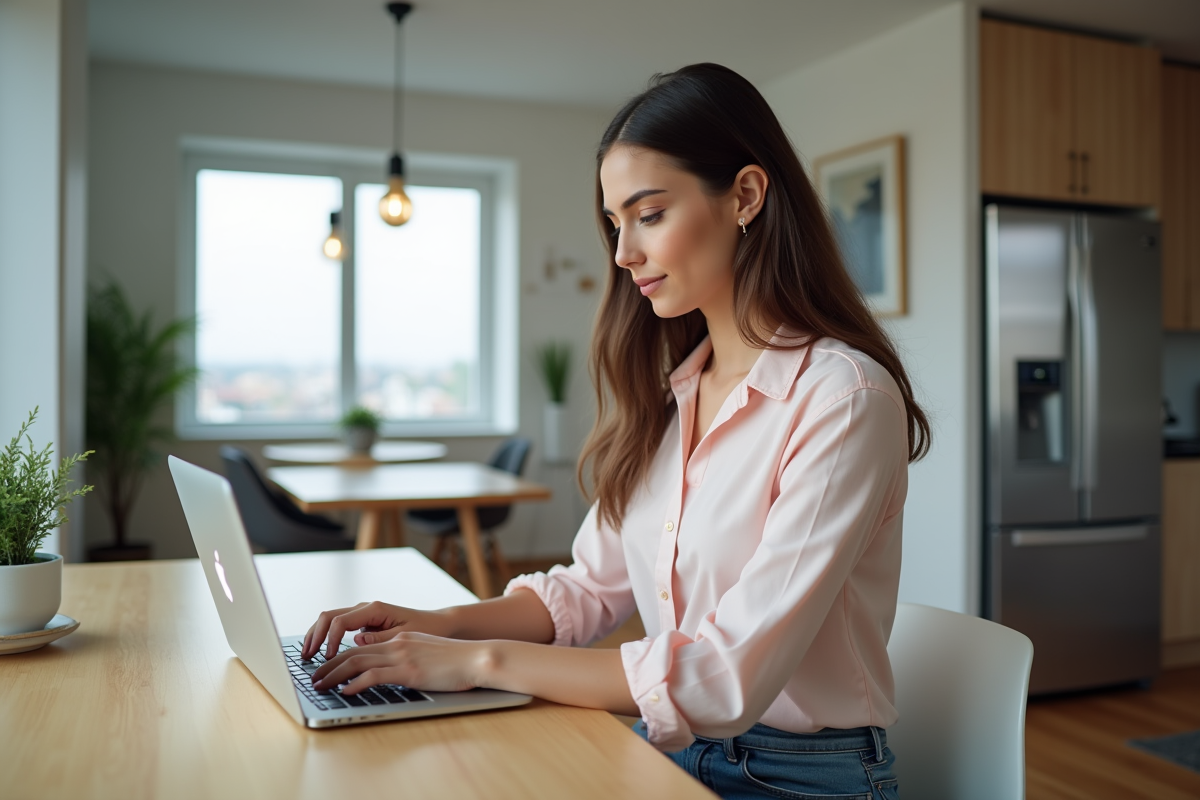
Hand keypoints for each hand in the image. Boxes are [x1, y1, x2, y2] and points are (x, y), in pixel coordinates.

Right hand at [301, 601, 451, 659]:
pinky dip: (324, 637)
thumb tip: (356, 641)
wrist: (439, 624)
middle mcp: (365, 609)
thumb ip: (380, 639)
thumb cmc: (426, 629)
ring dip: (315, 636)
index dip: (329, 640)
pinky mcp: (363, 623)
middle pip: (328, 616)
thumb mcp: (405, 637)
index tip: (327, 658)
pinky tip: (319, 653)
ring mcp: (362, 615)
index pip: (340, 621)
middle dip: (314, 636)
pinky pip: (337, 627)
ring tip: (306, 655)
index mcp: (374, 609)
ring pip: (329, 620)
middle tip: (306, 657)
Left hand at [310, 632, 488, 694]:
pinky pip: (374, 675)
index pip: (361, 646)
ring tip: (320, 687)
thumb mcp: (426, 653)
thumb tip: (385, 667)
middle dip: (328, 667)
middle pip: (352, 652)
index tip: (325, 669)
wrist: (478, 658)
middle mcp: (397, 643)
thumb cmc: (457, 661)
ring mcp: (402, 655)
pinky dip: (355, 684)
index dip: (338, 658)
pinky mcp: (408, 670)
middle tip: (313, 680)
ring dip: (333, 675)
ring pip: (356, 662)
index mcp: (400, 639)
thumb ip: (404, 655)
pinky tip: (345, 692)